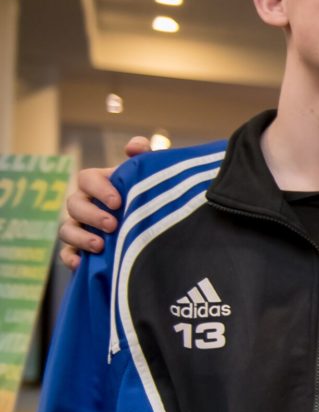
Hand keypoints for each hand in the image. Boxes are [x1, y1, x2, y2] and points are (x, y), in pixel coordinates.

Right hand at [56, 139, 145, 267]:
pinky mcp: (81, 252)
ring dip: (80, 237)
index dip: (98, 188)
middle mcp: (86, 205)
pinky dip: (70, 259)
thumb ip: (145, 157)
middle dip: (91, 214)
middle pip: (74, 204)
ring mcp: (81, 228)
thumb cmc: (151, 200)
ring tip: (100, 245)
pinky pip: (66, 255)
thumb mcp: (152, 178)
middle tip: (113, 225)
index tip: (118, 201)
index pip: (86, 178)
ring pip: (66, 229)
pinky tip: (81, 264)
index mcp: (100, 185)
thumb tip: (133, 146)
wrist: (160, 235)